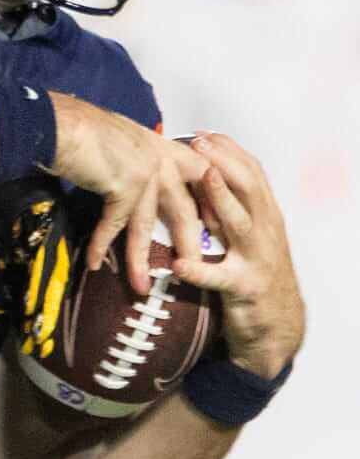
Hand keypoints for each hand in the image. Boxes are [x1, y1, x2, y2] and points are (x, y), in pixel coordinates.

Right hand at [46, 94, 210, 295]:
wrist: (65, 124)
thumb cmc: (86, 128)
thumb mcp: (123, 140)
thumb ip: (138, 158)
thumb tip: (133, 174)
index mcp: (166, 149)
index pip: (201, 182)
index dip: (208, 207)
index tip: (213, 230)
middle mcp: (163, 161)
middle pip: (183, 210)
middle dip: (188, 244)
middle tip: (193, 268)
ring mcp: (146, 173)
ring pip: (147, 225)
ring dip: (142, 259)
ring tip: (142, 285)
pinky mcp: (124, 185)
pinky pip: (113, 224)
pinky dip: (100, 244)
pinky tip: (93, 262)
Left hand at [165, 131, 303, 378]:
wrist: (277, 326)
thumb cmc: (252, 274)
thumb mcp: (246, 237)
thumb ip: (230, 210)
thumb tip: (205, 175)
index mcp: (265, 218)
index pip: (252, 176)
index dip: (230, 153)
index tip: (205, 132)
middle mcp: (266, 233)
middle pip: (249, 190)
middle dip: (225, 163)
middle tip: (199, 142)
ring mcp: (257, 260)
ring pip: (240, 225)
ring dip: (221, 200)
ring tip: (203, 180)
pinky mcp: (244, 290)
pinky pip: (220, 280)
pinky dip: (200, 272)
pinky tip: (180, 265)